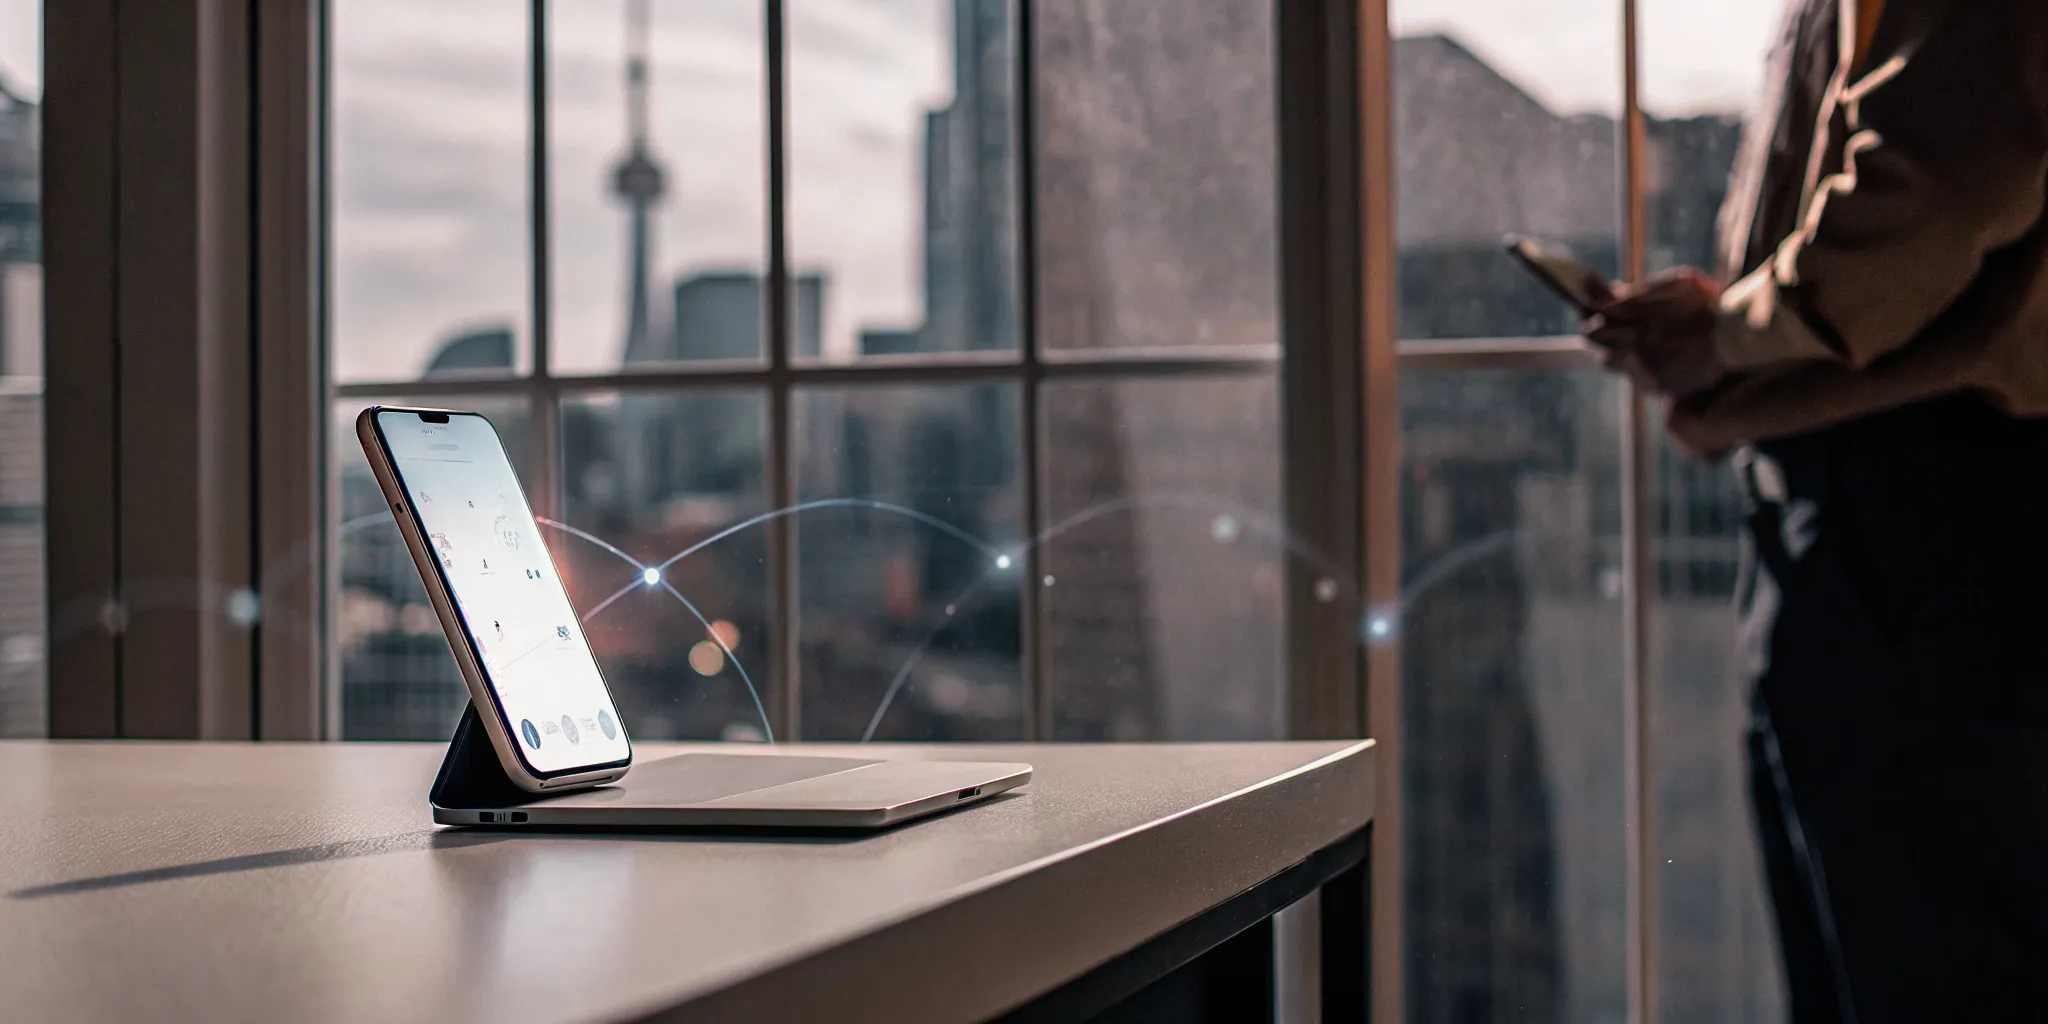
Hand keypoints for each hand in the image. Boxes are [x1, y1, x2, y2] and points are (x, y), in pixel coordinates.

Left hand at [1583, 268, 1727, 398]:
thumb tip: (1600, 285)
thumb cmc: (1708, 304)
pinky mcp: (1655, 386)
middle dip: (1599, 327)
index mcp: (1642, 317)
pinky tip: (1656, 353)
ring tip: (1636, 337)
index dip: (1589, 305)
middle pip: (1593, 338)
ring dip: (1614, 347)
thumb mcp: (1678, 282)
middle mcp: (1638, 346)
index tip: (1590, 297)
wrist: (1738, 340)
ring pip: (1609, 360)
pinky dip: (1637, 364)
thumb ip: (1638, 287)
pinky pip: (1632, 375)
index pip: (1595, 316)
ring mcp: (1645, 369)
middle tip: (1611, 319)